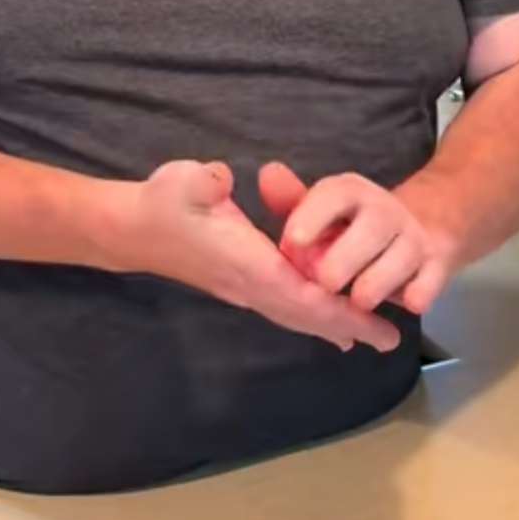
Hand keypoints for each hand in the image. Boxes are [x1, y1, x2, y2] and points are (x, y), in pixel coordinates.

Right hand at [98, 160, 399, 353]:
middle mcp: (247, 283)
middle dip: (348, 326)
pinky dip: (311, 316)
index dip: (335, 308)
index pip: (297, 292)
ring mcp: (242, 288)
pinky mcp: (238, 284)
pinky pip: (283, 307)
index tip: (371, 321)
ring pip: (294, 315)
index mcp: (243, 261)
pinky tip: (326, 322)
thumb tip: (223, 178)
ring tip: (368, 338)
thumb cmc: (159, 202)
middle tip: (390, 340)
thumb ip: (204, 180)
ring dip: (332, 326)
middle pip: (304, 314)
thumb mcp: (181, 181)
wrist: (129, 229)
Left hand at [260, 162, 448, 316]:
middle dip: (346, 256)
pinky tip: (410, 304)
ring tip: (359, 300)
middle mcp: (385, 211)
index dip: (312, 217)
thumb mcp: (325, 210)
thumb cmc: (358, 224)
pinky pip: (431, 278)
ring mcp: (414, 238)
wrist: (430, 221)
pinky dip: (421, 291)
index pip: (334, 196)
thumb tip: (267, 173)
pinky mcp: (437, 264)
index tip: (290, 242)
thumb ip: (292, 200)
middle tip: (323, 282)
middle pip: (370, 228)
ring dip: (380, 279)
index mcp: (352, 194)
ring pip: (402, 255)